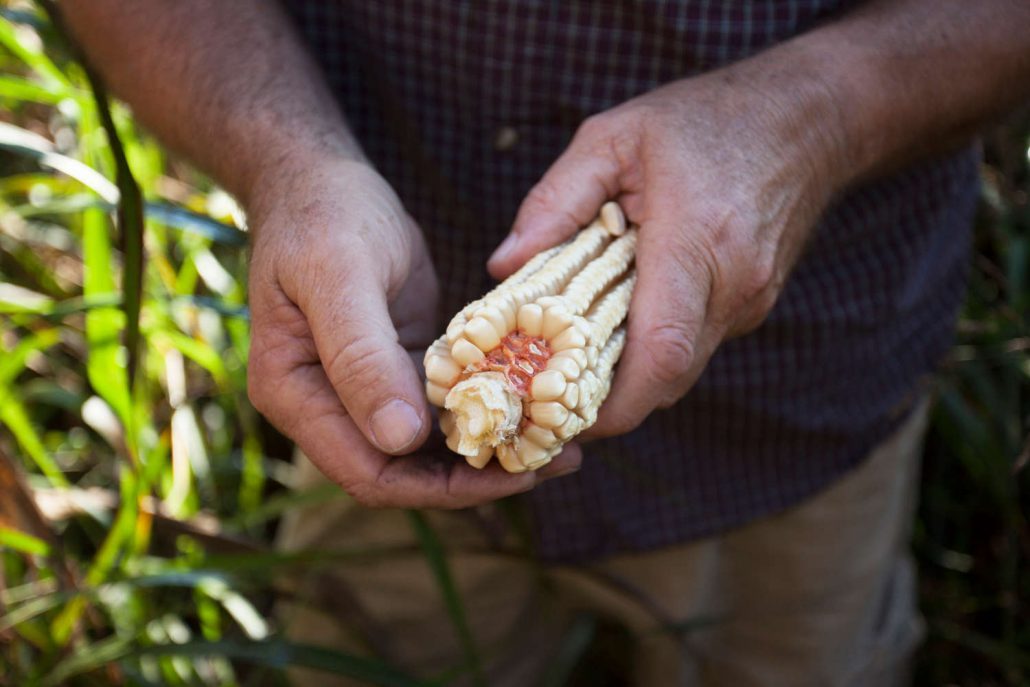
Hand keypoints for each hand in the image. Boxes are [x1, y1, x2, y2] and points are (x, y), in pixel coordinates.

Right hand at [246, 157, 579, 506]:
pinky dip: (485, 411)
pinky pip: (443, 407)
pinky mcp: (398, 366)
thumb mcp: (339, 274)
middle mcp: (326, 405)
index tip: (510, 473)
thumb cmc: (322, 215)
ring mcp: (364, 388)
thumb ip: (361, 356)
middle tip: (557, 463)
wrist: (320, 178)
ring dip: (489, 448)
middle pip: (404, 472)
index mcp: (295, 395)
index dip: (439, 488)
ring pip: (429, 448)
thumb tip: (399, 439)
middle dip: (477, 477)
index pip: (368, 472)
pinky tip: (533, 405)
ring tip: (560, 444)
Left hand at [488, 63, 850, 436]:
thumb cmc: (705, 119)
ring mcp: (750, 301)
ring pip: (681, 367)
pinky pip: (696, 345)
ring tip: (572, 362)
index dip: (612, 401)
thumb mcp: (614, 137)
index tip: (560, 417)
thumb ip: (556, 200)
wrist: (807, 118)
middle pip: (666, 377)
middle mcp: (733, 284)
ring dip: (629, 375)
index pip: (659, 350)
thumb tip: (503, 265)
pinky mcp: (753, 305)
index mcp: (697, 239)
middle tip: (547, 400)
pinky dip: (654, 348)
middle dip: (607, 401)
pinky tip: (619, 324)